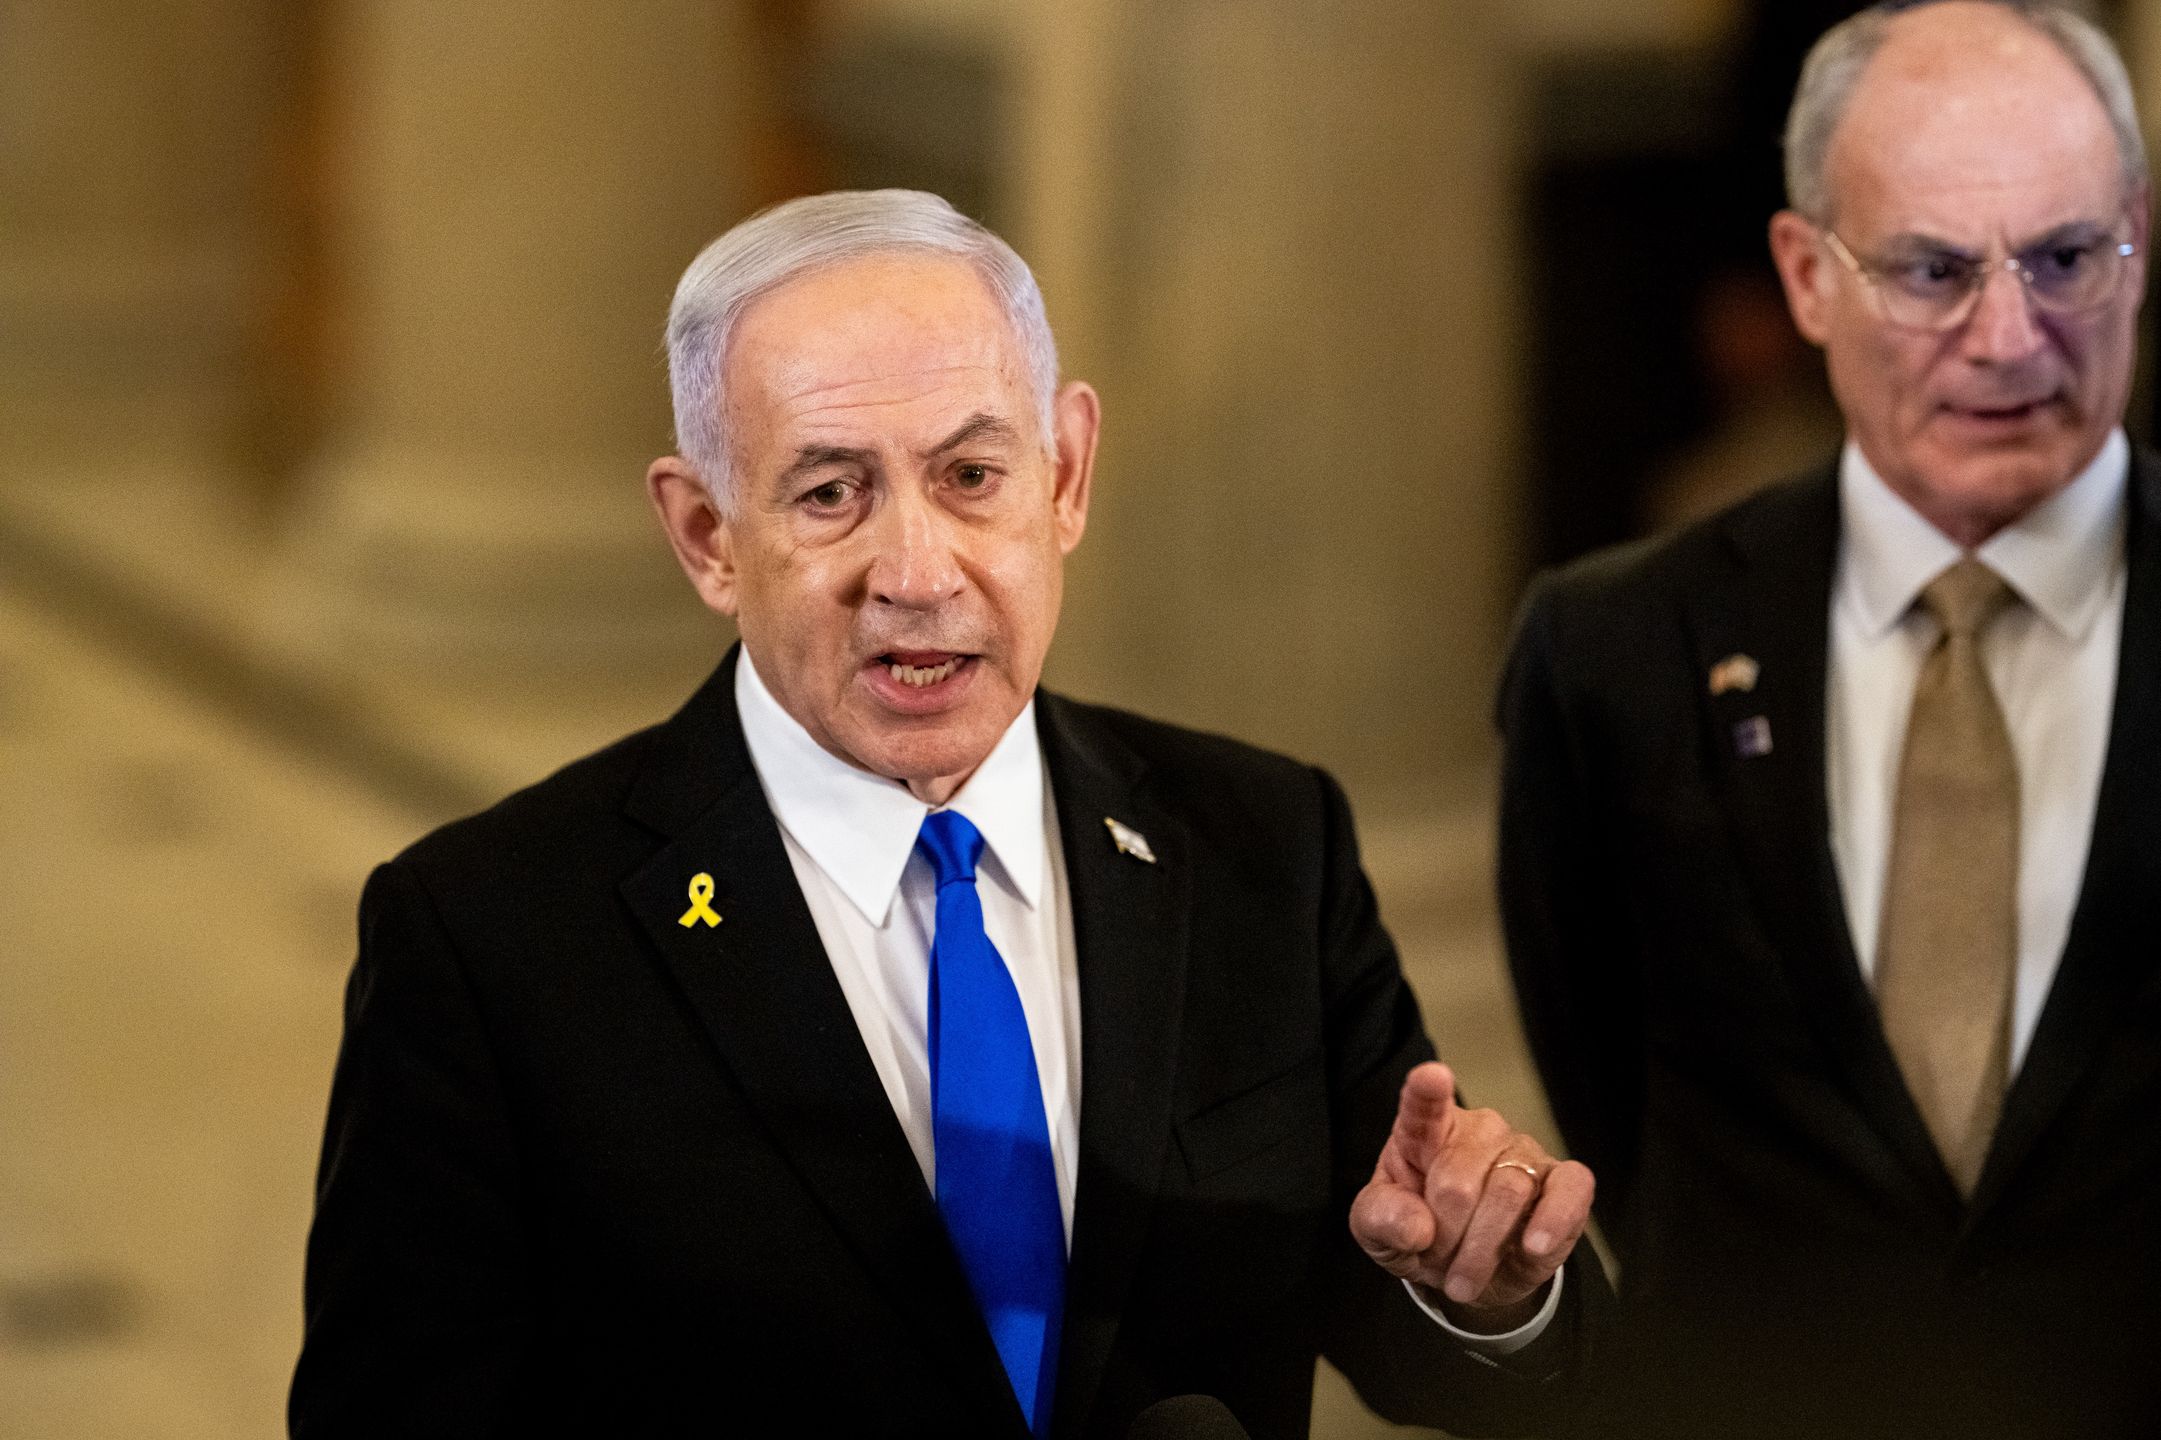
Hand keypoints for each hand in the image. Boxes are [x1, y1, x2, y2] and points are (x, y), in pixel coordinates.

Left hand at [1349, 1062, 1592, 1326]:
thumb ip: (1381, 1220)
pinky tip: (1532, 1247)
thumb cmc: (1418, 1234)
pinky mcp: (1565, 1181)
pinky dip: (1553, 1221)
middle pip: (1460, 1179)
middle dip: (1444, 1235)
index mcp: (1424, 1132)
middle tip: (1436, 1261)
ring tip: (1463, 1280)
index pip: (1424, 1106)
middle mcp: (1478, 1131)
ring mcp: (1524, 1151)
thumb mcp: (1377, 1231)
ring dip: (1482, 1250)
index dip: (1427, 1091)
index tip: (1430, 1077)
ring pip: (1510, 1192)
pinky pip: (1571, 1190)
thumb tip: (1417, 1226)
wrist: (1465, 1274)